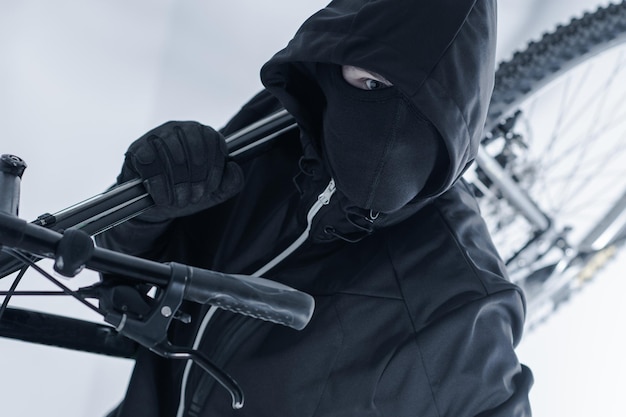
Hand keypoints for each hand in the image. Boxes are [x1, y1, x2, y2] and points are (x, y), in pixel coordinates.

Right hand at [118, 121, 243, 220]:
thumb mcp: (215, 192)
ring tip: (179, 201)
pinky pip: (149, 161)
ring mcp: (157, 135)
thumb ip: (232, 182)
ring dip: (177, 183)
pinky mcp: (137, 148)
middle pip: (194, 145)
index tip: (210, 188)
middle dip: (196, 177)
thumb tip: (234, 167)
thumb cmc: (188, 192)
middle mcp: (180, 129)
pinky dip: (157, 184)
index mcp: (202, 134)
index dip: (213, 168)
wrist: (158, 206)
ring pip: (172, 151)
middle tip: (194, 197)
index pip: (213, 140)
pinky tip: (162, 197)